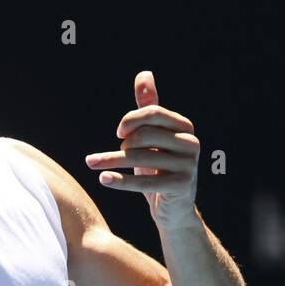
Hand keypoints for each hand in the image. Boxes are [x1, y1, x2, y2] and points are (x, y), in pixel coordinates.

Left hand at [84, 70, 199, 229]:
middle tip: (111, 154)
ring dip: (111, 160)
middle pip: (145, 135)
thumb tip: (144, 75)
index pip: (153, 113)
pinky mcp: (181, 186)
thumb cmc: (159, 170)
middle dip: (122, 144)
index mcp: (185, 127)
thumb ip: (148, 109)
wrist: (174, 210)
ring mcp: (189, 165)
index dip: (131, 119)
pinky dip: (120, 180)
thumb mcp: (153, 139)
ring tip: (93, 163)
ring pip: (140, 158)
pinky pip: (144, 182)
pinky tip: (103, 179)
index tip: (118, 132)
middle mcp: (191, 143)